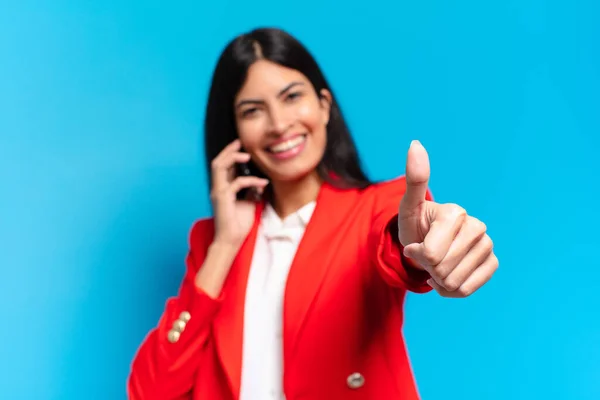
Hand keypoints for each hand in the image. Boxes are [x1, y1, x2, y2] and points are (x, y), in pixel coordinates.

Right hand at [210, 139, 268, 248]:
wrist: (231, 240)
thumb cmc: (239, 224)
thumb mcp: (248, 203)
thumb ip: (251, 191)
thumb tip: (259, 182)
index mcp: (222, 189)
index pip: (224, 167)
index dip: (231, 155)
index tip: (242, 147)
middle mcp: (217, 188)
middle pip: (218, 162)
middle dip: (228, 150)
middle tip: (240, 143)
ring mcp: (218, 192)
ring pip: (219, 167)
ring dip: (233, 158)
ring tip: (247, 156)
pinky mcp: (223, 198)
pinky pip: (236, 183)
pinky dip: (250, 181)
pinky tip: (262, 183)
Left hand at [397, 140, 497, 297]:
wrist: (425, 243)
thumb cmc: (415, 224)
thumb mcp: (408, 207)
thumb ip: (414, 179)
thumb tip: (415, 143)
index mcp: (456, 212)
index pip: (431, 253)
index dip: (417, 254)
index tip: (415, 243)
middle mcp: (477, 226)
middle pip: (442, 269)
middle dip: (427, 267)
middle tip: (426, 254)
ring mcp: (487, 245)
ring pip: (454, 282)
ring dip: (437, 279)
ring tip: (436, 263)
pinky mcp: (492, 263)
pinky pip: (467, 289)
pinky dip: (450, 289)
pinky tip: (447, 275)